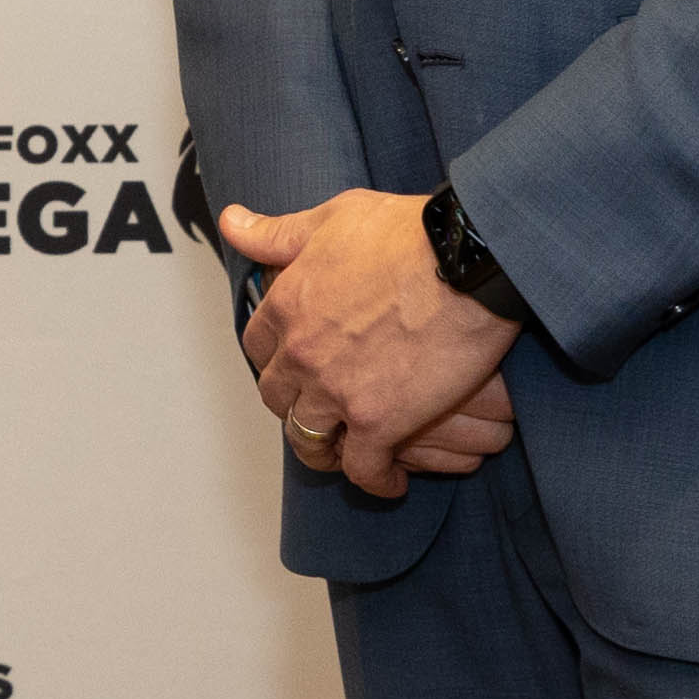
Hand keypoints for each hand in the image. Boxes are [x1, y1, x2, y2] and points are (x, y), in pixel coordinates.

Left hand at [230, 190, 523, 500]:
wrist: (466, 262)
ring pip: (308, 440)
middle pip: (277, 397)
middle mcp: (301, 353)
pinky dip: (375, 480)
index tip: (293, 363)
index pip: (257, 345)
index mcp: (287, 304)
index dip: (276, 356)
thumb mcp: (333, 218)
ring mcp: (336, 392)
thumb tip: (232, 223)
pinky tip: (390, 479)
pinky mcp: (378, 423)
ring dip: (324, 449)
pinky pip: (362, 469)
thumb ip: (278, 232)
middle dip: (294, 403)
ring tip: (346, 452)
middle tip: (320, 407)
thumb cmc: (408, 233)